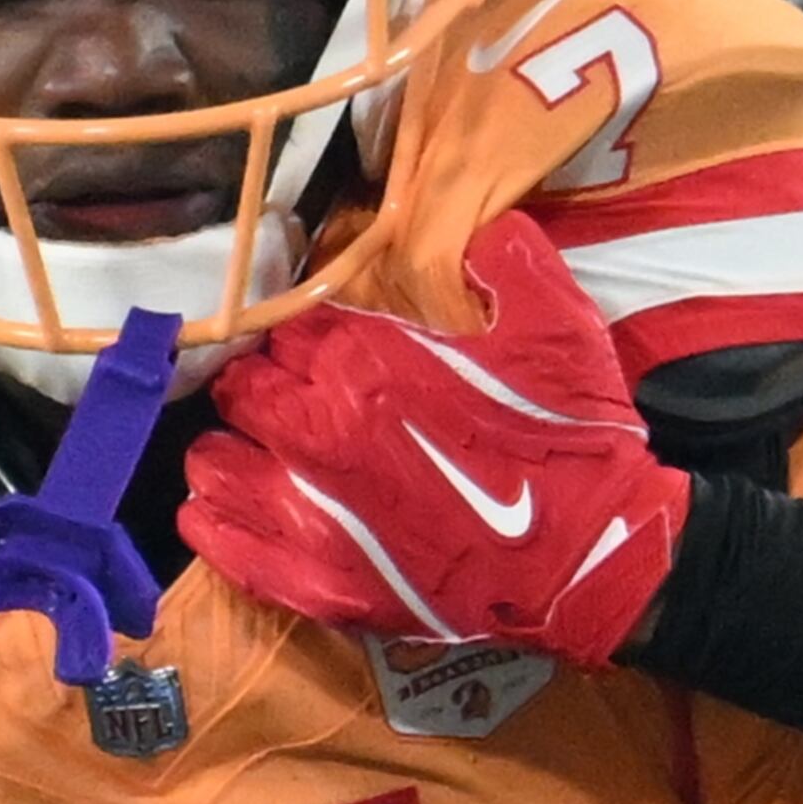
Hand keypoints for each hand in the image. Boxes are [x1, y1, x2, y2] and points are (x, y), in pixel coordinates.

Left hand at [183, 216, 688, 665]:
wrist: (589, 557)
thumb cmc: (570, 439)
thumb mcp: (556, 322)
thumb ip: (505, 256)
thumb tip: (470, 220)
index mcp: (367, 361)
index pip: (285, 325)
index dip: (298, 331)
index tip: (312, 340)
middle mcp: (320, 431)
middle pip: (242, 388)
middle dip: (259, 384)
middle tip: (285, 394)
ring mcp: (310, 512)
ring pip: (216, 463)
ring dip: (229, 449)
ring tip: (252, 451)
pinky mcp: (317, 583)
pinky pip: (224, 545)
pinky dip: (214, 521)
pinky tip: (223, 509)